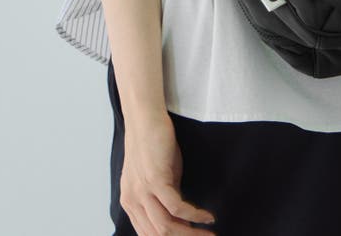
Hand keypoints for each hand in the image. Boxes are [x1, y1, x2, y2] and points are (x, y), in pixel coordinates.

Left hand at [118, 111, 217, 233]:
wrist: (145, 117)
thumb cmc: (153, 143)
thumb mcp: (157, 177)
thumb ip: (165, 199)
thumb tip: (182, 218)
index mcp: (130, 203)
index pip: (148, 235)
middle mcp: (132, 201)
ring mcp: (142, 191)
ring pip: (166, 227)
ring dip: (191, 234)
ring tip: (210, 234)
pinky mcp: (154, 179)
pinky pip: (176, 207)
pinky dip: (194, 215)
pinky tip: (207, 216)